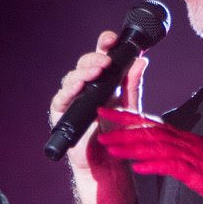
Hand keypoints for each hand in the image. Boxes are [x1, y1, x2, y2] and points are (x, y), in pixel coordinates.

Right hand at [50, 31, 147, 171]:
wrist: (108, 164)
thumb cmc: (117, 137)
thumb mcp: (130, 107)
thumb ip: (133, 85)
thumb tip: (141, 60)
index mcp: (102, 82)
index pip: (101, 57)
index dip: (104, 45)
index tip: (112, 39)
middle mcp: (85, 87)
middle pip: (85, 64)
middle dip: (95, 58)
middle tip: (107, 60)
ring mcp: (72, 99)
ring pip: (72, 78)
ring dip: (83, 72)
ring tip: (96, 71)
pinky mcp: (61, 113)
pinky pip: (61, 99)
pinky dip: (68, 91)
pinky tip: (78, 86)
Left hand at [96, 107, 202, 203]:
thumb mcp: (185, 153)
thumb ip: (166, 149)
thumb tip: (144, 149)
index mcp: (175, 136)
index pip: (146, 122)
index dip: (123, 116)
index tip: (103, 112)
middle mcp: (179, 141)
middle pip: (147, 132)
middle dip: (121, 131)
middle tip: (100, 131)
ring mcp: (186, 154)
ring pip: (155, 147)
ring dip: (131, 148)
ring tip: (112, 149)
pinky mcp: (193, 171)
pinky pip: (171, 166)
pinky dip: (154, 166)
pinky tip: (138, 168)